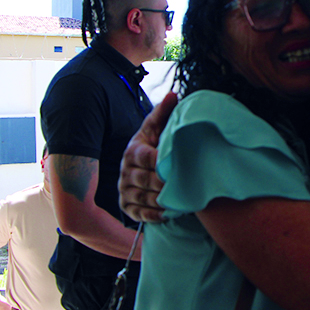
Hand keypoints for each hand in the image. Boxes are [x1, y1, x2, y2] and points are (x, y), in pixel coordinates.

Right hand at [120, 91, 176, 222]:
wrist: (140, 167)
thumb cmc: (153, 145)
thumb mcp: (156, 129)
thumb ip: (163, 113)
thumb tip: (173, 95)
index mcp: (132, 151)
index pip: (145, 158)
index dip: (161, 163)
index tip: (176, 165)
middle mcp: (125, 171)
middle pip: (144, 180)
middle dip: (164, 184)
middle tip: (184, 186)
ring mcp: (124, 190)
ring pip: (142, 198)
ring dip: (161, 201)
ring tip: (179, 201)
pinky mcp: (127, 206)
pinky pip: (139, 214)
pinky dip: (154, 215)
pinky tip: (169, 213)